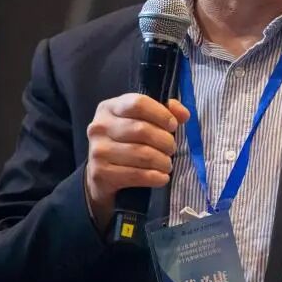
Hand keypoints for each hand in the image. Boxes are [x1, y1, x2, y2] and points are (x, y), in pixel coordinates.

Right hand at [85, 94, 189, 228]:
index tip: (173, 126)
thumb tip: (184, 114)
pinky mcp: (100, 173)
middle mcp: (100, 126)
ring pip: (141, 154)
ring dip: (162, 161)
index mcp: (109, 108)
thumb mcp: (141, 121)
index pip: (138, 103)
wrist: (101, 175)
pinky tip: (162, 178)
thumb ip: (165, 112)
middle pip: (141, 130)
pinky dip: (154, 177)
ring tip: (167, 164)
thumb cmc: (126, 143)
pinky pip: (135, 175)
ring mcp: (98, 150)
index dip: (161, 114)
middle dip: (164, 141)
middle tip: (172, 149)